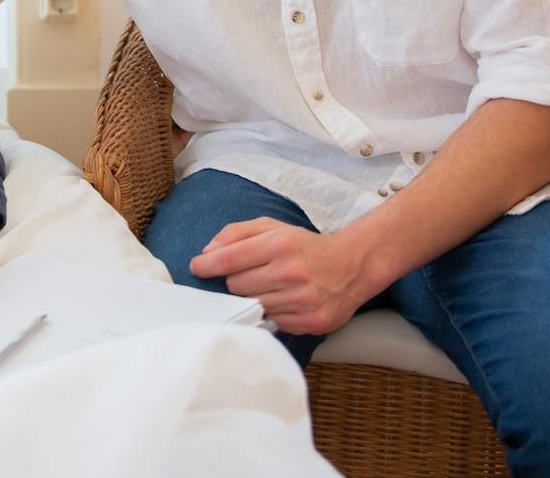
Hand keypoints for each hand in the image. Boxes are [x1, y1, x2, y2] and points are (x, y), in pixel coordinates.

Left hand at [187, 218, 374, 335]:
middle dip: (236, 280)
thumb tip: (207, 252)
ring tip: (270, 287)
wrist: (351, 267)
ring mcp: (301, 300)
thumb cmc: (304, 246)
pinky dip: (272, 312)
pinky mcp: (310, 322)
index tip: (197, 267)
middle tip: (252, 274)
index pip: (229, 259)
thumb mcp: (272, 227)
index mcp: (279, 244)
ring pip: (252, 305)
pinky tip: (284, 301)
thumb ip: (236, 233)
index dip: (207, 265)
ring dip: (254, 298)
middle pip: (236, 286)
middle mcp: (290, 272)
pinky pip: (272, 322)